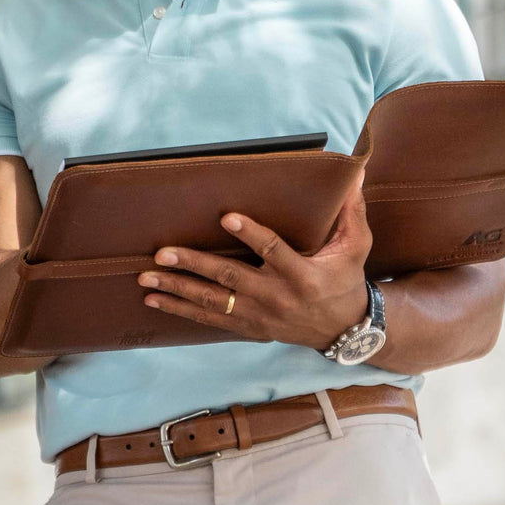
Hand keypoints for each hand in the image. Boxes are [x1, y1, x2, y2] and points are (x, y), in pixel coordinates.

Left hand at [137, 171, 372, 349]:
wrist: (343, 329)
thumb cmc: (346, 279)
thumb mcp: (356, 246)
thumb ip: (351, 212)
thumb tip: (354, 175)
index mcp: (302, 275)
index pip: (273, 251)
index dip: (251, 234)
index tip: (227, 217)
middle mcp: (276, 297)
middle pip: (229, 278)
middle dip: (193, 265)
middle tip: (163, 253)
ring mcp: (259, 315)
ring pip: (212, 301)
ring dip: (177, 288)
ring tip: (148, 276)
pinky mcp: (248, 326)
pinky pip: (209, 319)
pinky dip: (180, 309)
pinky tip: (156, 298)